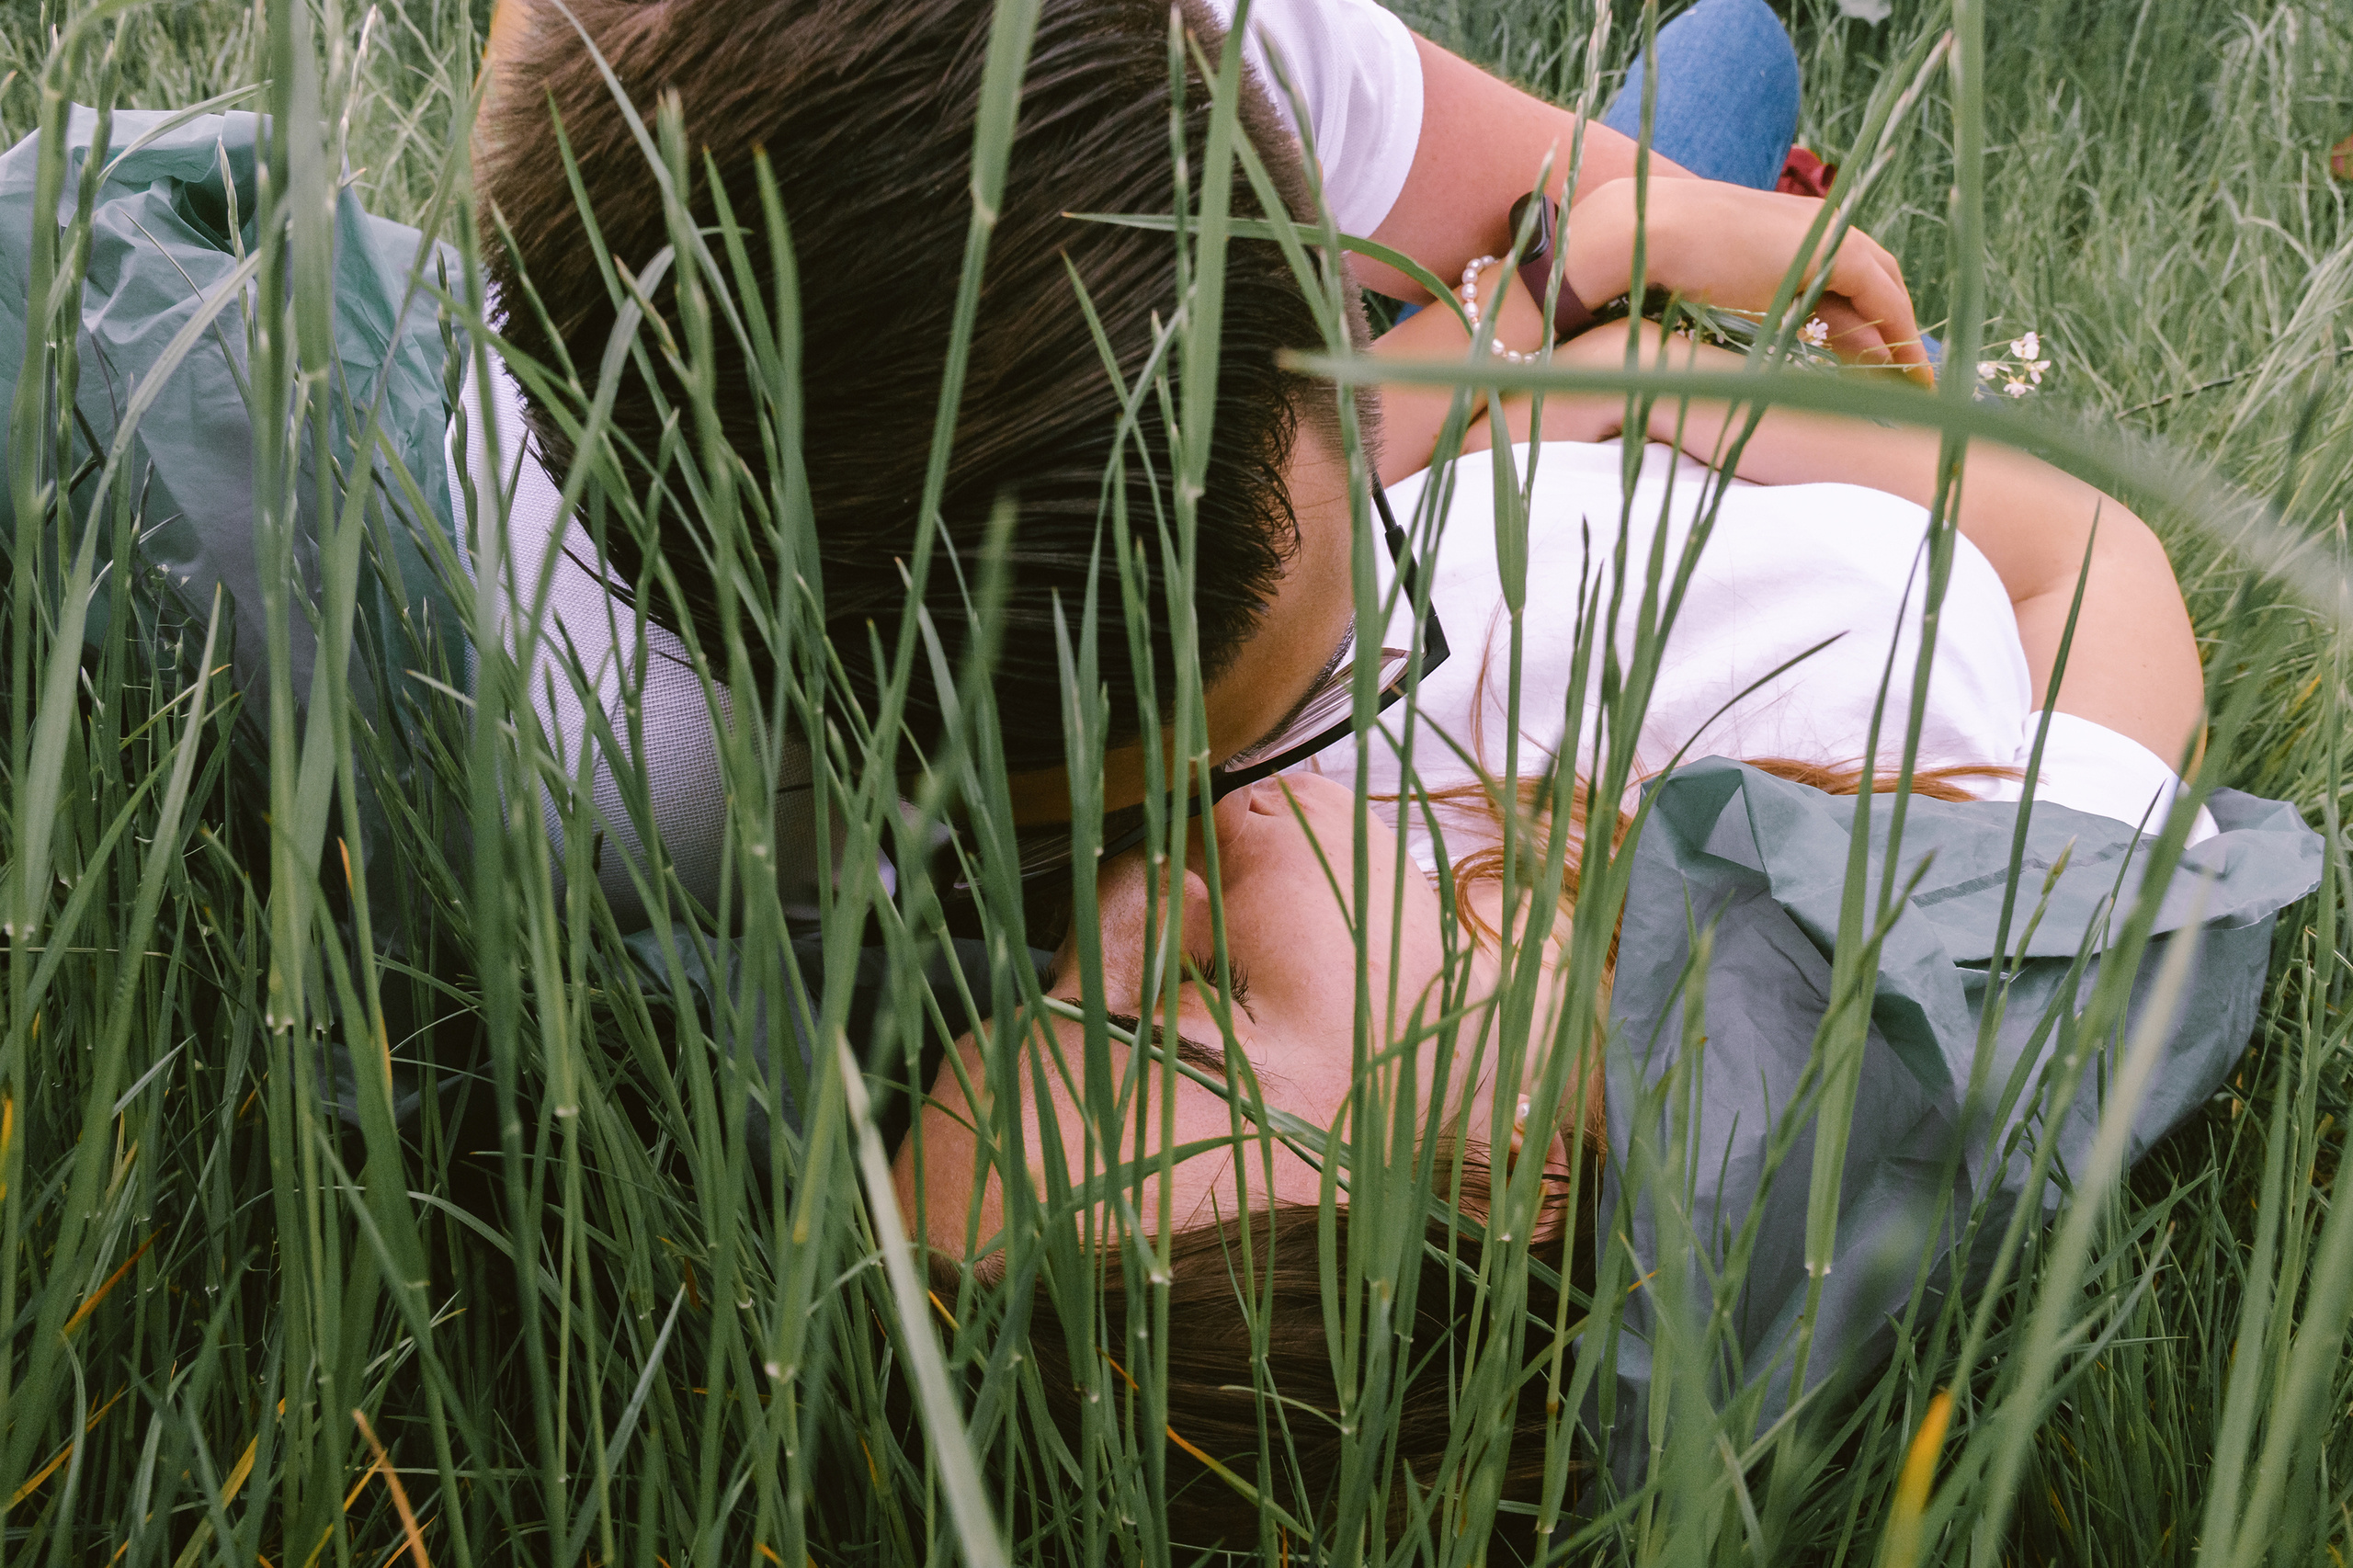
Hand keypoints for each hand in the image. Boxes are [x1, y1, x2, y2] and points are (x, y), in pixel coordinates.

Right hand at [1563, 179, 1934, 384]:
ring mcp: (1831, 235)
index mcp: (1791, 233)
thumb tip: (1750, 340)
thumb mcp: (1714, 287)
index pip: (1844, 280)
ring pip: (1888, 290)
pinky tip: (1907, 372)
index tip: (1875, 365)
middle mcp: (1820, 227)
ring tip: (1916, 386)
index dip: (1861, 323)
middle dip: (1893, 330)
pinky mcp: (1835, 253)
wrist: (1651, 228)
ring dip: (1903, 338)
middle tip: (1907, 380)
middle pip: (1876, 282)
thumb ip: (1746, 303)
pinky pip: (1884, 301)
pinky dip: (1899, 335)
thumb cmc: (1661, 259)